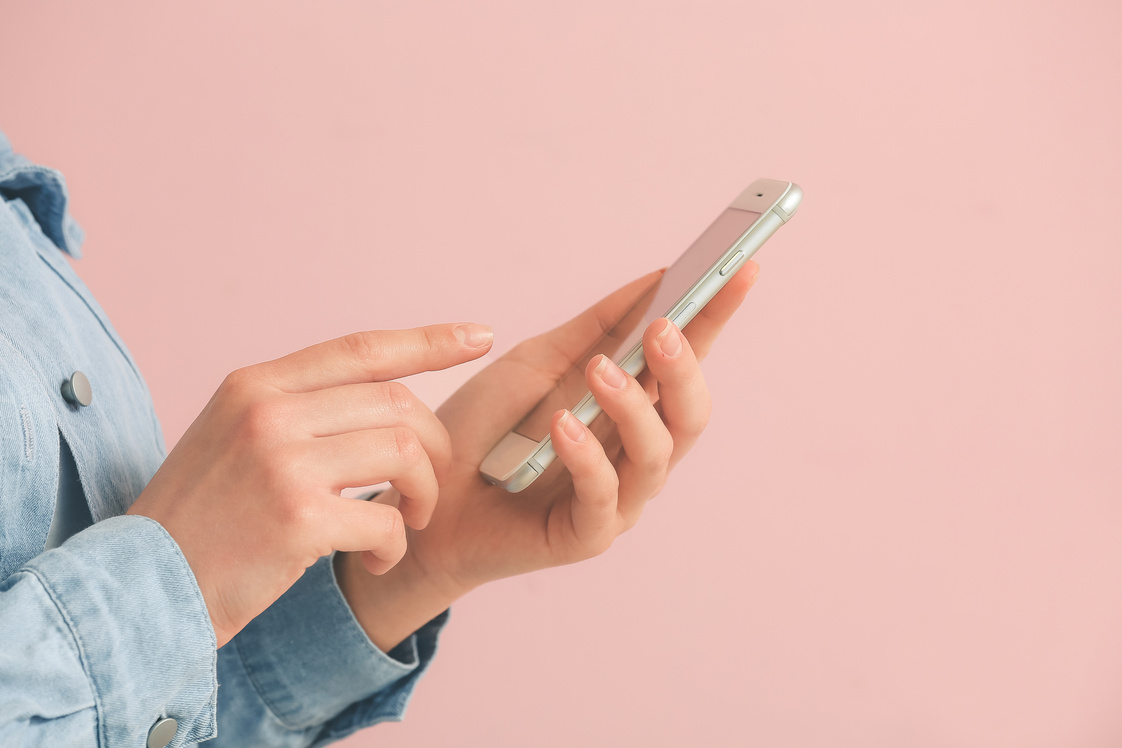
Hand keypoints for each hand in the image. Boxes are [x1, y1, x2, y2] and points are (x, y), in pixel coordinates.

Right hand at [127, 323, 493, 646]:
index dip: (429, 340)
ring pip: (403, 453)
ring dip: (422, 495)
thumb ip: (297, 407)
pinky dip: (395, 545)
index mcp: (255, 384)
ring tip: (407, 523)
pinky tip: (376, 560)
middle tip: (424, 490)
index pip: (361, 349)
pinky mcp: (296, 518)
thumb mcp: (233, 435)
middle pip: (397, 404)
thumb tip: (384, 396)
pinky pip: (385, 520)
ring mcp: (281, 461)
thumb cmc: (201, 517)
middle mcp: (268, 410)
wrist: (140, 587)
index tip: (480, 335)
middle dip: (433, 449)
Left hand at [336, 263, 758, 650]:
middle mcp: (635, 453)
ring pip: (658, 453)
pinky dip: (587, 456)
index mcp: (632, 408)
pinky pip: (604, 496)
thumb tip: (658, 276)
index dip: (716, 317)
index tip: (741, 268)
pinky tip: (563, 424)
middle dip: (686, 368)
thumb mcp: (537, 363)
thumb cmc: (485, 431)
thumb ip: (596, 328)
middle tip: (663, 328)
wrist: (426, 498)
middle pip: (691, 413)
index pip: (687, 360)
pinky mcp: (585, 534)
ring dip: (633, 406)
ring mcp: (617, 497)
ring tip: (601, 370)